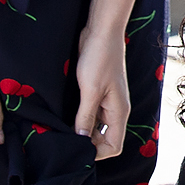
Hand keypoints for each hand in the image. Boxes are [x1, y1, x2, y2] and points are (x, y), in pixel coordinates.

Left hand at [72, 20, 131, 157]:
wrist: (101, 32)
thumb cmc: (99, 58)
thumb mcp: (90, 90)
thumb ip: (86, 117)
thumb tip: (81, 139)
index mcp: (119, 112)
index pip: (114, 146)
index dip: (97, 152)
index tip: (77, 148)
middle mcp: (115, 110)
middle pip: (105, 139)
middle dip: (88, 143)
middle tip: (66, 139)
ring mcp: (107, 102)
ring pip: (97, 127)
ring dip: (83, 130)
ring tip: (64, 128)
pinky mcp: (98, 93)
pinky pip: (92, 114)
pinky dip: (81, 118)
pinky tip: (67, 115)